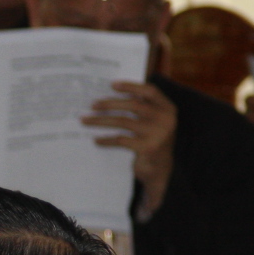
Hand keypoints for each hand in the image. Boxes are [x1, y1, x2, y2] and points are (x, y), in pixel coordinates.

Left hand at [87, 81, 178, 213]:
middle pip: (133, 105)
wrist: (160, 169)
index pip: (150, 91)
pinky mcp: (147, 148)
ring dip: (101, 120)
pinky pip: (120, 140)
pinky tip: (96, 140)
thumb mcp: (152, 122)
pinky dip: (106, 140)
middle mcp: (166, 119)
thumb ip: (142, 109)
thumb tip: (111, 95)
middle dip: (109, 104)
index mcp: (168, 108)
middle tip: (92, 105)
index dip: (131, 86)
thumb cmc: (151, 141)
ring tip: (85, 120)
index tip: (112, 85)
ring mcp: (158, 134)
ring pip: (123, 121)